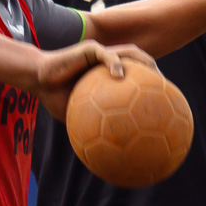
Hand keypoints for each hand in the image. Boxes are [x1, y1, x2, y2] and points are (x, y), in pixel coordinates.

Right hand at [32, 41, 157, 121]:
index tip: (164, 101)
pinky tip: (120, 76)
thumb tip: (107, 156)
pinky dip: (115, 63)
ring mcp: (100, 54)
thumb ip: (93, 130)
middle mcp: (108, 63)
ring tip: (154, 73)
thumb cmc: (56, 99)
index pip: (136, 78)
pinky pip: (106, 55)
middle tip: (166, 87)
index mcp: (108, 77)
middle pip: (139, 62)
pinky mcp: (89, 48)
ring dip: (142, 61)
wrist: (39, 81)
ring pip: (128, 52)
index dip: (151, 87)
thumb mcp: (77, 118)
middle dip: (155, 72)